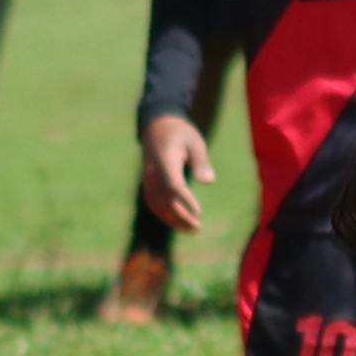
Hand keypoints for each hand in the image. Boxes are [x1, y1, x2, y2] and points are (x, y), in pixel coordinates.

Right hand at [139, 112, 210, 234]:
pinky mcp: (147, 183)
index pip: (173, 183)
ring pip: (156, 204)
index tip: (199, 212)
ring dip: (172, 219)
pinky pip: (152, 202)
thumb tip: (208, 182)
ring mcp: (147, 177)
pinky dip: (164, 215)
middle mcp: (153, 171)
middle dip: (181, 216)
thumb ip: (201, 161)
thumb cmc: (181, 134)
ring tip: (192, 230)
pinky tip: (179, 223)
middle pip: (164, 198)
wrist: (157, 126)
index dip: (185, 199)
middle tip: (198, 227)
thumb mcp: (195, 141)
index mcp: (165, 159)